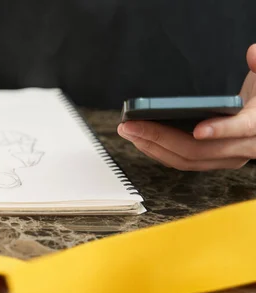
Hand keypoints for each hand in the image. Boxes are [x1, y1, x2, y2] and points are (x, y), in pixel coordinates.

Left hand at [117, 44, 255, 170]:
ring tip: (128, 131)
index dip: (220, 130)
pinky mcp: (209, 162)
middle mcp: (242, 149)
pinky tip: (139, 138)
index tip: (198, 129)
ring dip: (152, 147)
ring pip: (185, 160)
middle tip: (132, 125)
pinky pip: (181, 161)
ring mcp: (224, 159)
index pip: (240, 130)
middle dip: (161, 138)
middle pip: (198, 150)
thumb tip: (253, 52)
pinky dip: (157, 151)